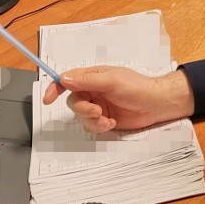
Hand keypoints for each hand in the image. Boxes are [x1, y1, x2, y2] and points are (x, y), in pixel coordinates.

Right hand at [42, 66, 192, 132]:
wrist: (155, 104)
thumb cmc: (138, 87)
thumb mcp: (112, 81)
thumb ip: (87, 81)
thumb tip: (65, 79)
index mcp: (93, 77)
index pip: (67, 80)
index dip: (55, 88)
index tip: (48, 99)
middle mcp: (93, 91)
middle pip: (72, 101)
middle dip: (82, 109)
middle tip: (96, 111)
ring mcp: (99, 105)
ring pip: (81, 116)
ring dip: (91, 120)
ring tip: (106, 119)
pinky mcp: (104, 118)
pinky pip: (91, 125)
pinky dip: (99, 126)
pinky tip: (111, 123)